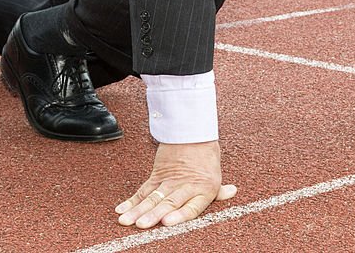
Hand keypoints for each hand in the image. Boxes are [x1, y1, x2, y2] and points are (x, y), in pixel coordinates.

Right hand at [115, 140, 236, 227]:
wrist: (192, 132)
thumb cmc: (205, 156)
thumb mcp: (215, 174)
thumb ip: (219, 191)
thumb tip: (232, 192)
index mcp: (203, 189)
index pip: (192, 207)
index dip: (180, 215)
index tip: (167, 222)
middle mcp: (185, 186)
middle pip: (168, 202)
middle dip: (153, 214)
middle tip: (142, 224)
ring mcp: (169, 181)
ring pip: (152, 197)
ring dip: (138, 210)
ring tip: (126, 220)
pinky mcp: (157, 175)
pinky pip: (143, 190)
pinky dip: (132, 201)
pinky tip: (122, 210)